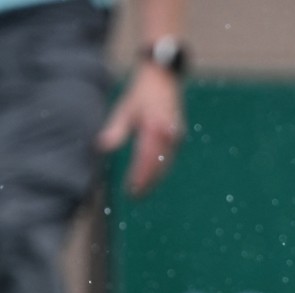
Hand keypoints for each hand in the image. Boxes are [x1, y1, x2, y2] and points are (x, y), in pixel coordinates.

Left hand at [97, 63, 183, 196]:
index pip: (146, 161)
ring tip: (142, 190)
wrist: (163, 79)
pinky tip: (152, 176)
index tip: (130, 190)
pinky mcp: (178, 137)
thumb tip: (102, 147)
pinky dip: (161, 169)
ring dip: (155, 179)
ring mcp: (175, 137)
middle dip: (147, 183)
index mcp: (154, 129)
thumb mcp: (124, 109)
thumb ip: (115, 129)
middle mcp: (168, 135)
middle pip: (158, 167)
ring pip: (166, 165)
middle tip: (135, 196)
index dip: (139, 178)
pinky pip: (170, 158)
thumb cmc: (140, 93)